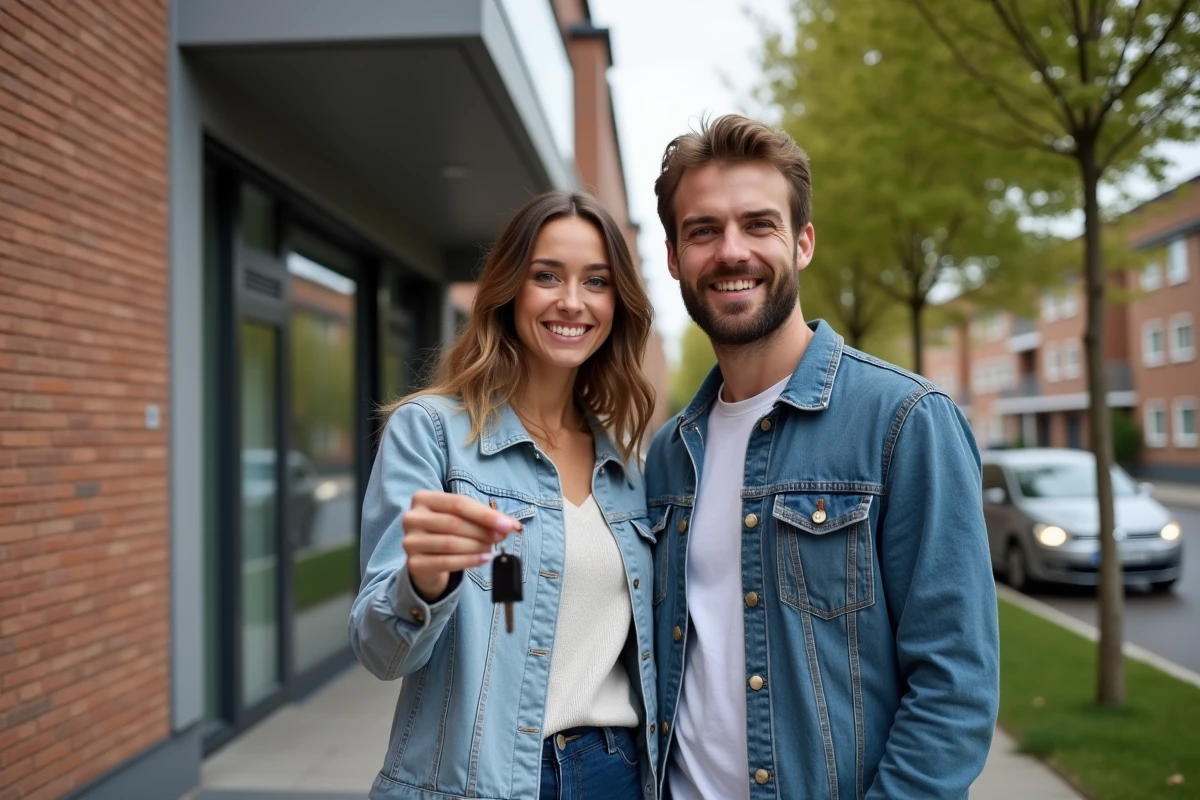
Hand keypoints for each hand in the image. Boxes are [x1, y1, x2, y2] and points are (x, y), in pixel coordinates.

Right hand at [401, 490, 521, 601]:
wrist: (426, 559)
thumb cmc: (447, 531)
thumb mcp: (462, 518)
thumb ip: (483, 518)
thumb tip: (510, 525)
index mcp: (422, 498)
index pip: (459, 504)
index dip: (486, 515)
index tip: (508, 525)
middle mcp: (412, 517)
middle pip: (454, 523)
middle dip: (483, 531)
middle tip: (501, 538)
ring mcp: (410, 541)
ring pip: (450, 543)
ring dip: (477, 546)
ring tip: (492, 549)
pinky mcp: (413, 563)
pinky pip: (446, 562)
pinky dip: (469, 561)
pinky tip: (483, 559)